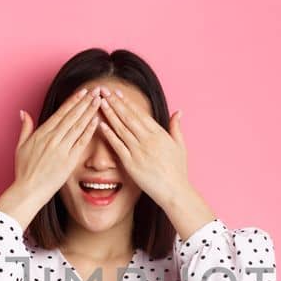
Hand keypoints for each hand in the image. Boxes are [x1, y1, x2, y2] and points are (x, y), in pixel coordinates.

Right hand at [0, 87, 101, 229]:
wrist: (28, 190)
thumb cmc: (24, 171)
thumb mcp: (21, 146)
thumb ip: (25, 128)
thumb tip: (23, 112)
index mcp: (42, 133)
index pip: (61, 113)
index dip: (73, 101)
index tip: (83, 92)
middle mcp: (52, 138)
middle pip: (72, 116)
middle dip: (85, 101)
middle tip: (96, 90)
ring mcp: (61, 149)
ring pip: (78, 126)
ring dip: (89, 112)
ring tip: (99, 101)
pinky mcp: (69, 160)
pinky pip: (81, 142)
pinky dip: (89, 130)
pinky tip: (97, 120)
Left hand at [95, 88, 189, 202]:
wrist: (174, 191)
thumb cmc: (178, 170)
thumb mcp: (180, 145)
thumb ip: (176, 127)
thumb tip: (178, 111)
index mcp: (159, 134)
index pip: (139, 113)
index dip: (126, 102)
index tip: (117, 93)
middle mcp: (148, 140)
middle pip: (127, 117)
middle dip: (114, 102)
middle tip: (103, 90)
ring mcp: (138, 151)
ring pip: (121, 128)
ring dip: (109, 114)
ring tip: (100, 102)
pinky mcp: (131, 163)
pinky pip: (117, 146)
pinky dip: (109, 134)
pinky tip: (100, 125)